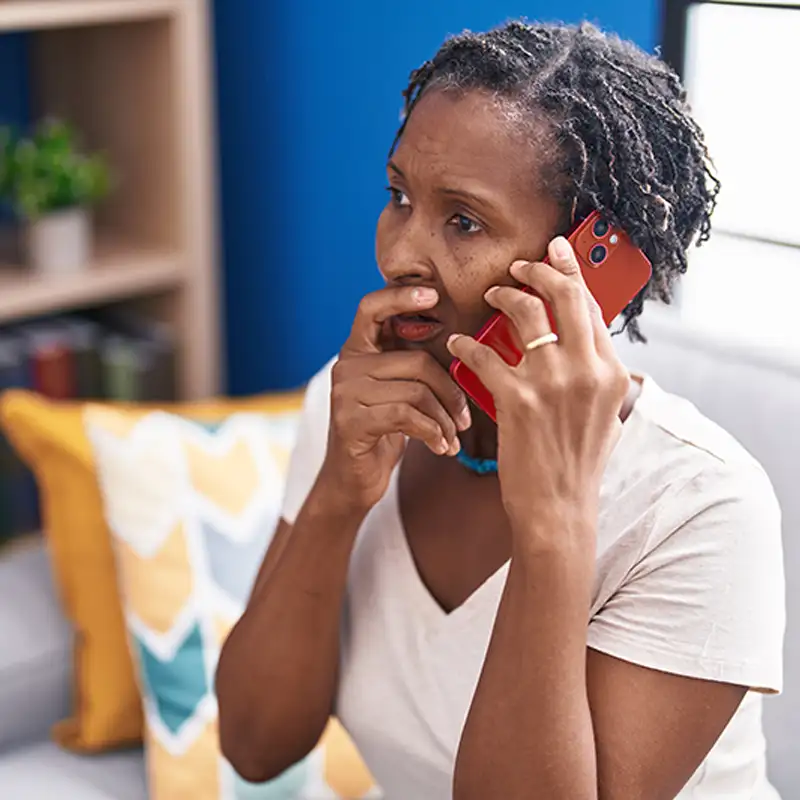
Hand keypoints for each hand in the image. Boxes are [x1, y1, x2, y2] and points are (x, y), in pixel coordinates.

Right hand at [322, 285, 470, 512]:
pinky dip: (433, 433)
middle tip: (464, 418)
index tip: (433, 294)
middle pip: (416, 361)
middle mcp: (346, 365)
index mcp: (357, 351)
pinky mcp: (350, 420)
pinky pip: (406, 415)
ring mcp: (345, 392)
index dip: (401, 296)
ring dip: (444, 419)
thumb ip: (413, 365)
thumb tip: (463, 345)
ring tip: (452, 438)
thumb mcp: (398, 392)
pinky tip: (441, 447)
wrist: (353, 481)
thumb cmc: (384, 432)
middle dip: (450, 392)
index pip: (371, 308)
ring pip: (416, 391)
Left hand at [446, 236, 629, 541]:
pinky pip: (485, 354)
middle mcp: (587, 370)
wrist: (558, 511)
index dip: (572, 272)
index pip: (592, 306)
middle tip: (519, 266)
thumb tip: (587, 344)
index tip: (558, 251)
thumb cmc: (577, 467)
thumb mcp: (604, 418)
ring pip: (526, 313)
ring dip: (504, 297)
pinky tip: (457, 344)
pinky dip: (467, 344)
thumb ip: (598, 378)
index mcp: (611, 372)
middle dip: (538, 270)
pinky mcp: (518, 400)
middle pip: (564, 296)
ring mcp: (553, 383)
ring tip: (492, 297)